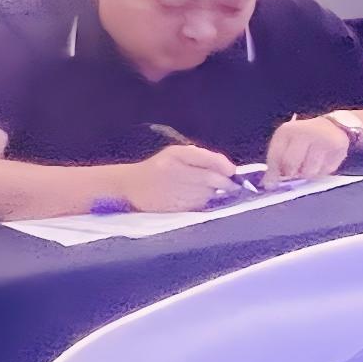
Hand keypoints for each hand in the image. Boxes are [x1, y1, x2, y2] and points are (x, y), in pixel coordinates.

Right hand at [122, 142, 237, 211]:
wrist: (130, 186)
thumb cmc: (159, 167)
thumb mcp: (177, 154)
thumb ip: (204, 158)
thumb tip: (231, 170)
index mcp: (175, 155)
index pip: (207, 159)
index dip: (223, 166)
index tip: (232, 171)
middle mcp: (173, 171)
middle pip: (209, 179)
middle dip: (224, 183)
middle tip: (230, 185)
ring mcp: (171, 190)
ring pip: (206, 194)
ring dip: (212, 193)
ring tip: (205, 190)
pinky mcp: (171, 207)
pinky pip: (197, 205)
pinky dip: (202, 202)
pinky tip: (194, 198)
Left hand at [264, 111, 355, 182]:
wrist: (332, 126)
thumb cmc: (304, 137)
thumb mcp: (286, 143)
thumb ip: (276, 162)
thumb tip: (268, 184)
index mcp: (287, 130)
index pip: (275, 157)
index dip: (272, 173)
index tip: (271, 184)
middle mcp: (305, 132)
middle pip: (291, 165)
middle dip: (291, 173)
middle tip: (295, 171)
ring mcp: (323, 140)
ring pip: (309, 172)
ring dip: (308, 174)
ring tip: (309, 165)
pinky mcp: (338, 148)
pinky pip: (326, 172)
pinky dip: (322, 171)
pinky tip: (322, 162)